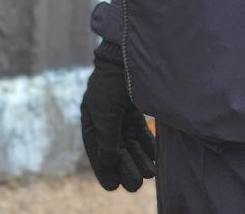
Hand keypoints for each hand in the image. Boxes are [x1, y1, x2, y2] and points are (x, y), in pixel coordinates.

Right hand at [81, 44, 155, 191]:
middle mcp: (104, 115)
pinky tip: (154, 158)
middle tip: (135, 186)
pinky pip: (141, 131)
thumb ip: (107, 141)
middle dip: (125, 166)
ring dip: (138, 158)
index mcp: (90, 116)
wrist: (127, 57)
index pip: (96, 148)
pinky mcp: (135, 107)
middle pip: (115, 147)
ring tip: (149, 174)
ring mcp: (121, 111)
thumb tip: (109, 164)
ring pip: (130, 142)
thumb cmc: (111, 85)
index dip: (103, 168)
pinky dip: (147, 145)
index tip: (112, 187)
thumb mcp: (106, 116)